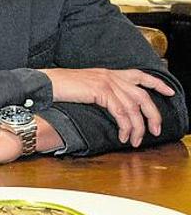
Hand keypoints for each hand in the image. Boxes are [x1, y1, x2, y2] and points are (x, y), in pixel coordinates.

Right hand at [41, 68, 174, 146]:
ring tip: (136, 141)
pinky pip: (121, 112)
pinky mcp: (101, 91)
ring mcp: (106, 82)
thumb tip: (112, 107)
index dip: (157, 83)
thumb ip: (100, 92)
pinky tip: (123, 136)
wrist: (45, 83)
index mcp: (108, 73)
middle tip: (156, 130)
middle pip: (142, 95)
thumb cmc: (59, 87)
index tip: (169, 92)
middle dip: (153, 115)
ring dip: (138, 127)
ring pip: (133, 107)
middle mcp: (110, 76)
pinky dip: (126, 127)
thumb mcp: (85, 87)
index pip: (139, 75)